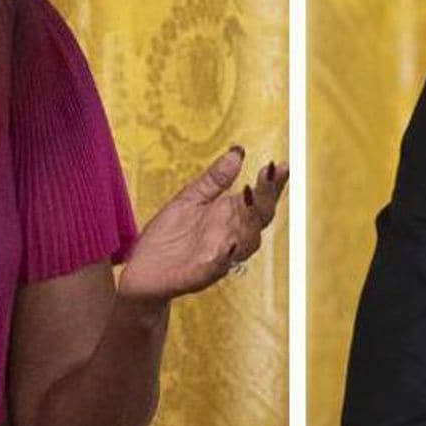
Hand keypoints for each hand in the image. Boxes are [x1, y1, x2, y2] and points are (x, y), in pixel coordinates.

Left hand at [117, 147, 287, 301]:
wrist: (144, 271)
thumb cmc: (167, 238)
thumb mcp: (190, 199)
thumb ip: (215, 179)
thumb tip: (236, 153)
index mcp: (229, 215)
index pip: (259, 198)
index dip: (272, 183)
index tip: (280, 166)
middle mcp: (231, 235)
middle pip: (259, 217)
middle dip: (266, 196)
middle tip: (268, 174)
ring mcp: (221, 255)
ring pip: (247, 239)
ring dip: (250, 219)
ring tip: (250, 194)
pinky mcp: (204, 272)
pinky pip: (221, 263)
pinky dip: (228, 253)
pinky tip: (230, 239)